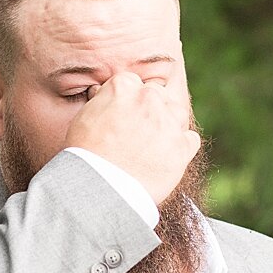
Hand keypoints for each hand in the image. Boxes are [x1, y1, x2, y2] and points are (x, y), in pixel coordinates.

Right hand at [64, 71, 199, 205]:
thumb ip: (101, 101)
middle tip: (136, 132)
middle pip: (156, 94)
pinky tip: (162, 158)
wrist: (100, 189)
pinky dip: (181, 147)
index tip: (123, 115)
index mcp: (123, 87)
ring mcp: (168, 121)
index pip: (132, 83)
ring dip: (168, 124)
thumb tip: (105, 93)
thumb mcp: (83, 119)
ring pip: (177, 112)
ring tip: (150, 145)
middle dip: (149, 109)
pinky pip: (190, 140)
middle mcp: (149, 98)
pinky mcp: (182, 146)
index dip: (127, 101)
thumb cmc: (86, 157)